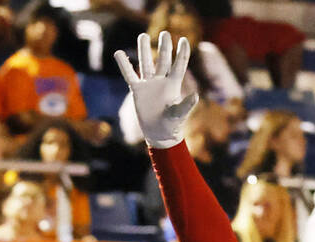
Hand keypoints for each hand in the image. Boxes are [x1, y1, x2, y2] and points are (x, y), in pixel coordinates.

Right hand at [114, 31, 197, 148]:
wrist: (159, 135)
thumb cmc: (172, 126)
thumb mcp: (180, 116)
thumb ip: (186, 106)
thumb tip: (196, 96)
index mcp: (173, 85)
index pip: (179, 65)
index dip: (182, 53)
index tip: (185, 40)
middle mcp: (161, 81)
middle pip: (163, 60)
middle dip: (164, 47)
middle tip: (165, 34)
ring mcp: (149, 84)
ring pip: (146, 63)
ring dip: (144, 50)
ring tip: (143, 35)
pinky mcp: (137, 90)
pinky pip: (129, 75)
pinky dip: (124, 65)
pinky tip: (118, 53)